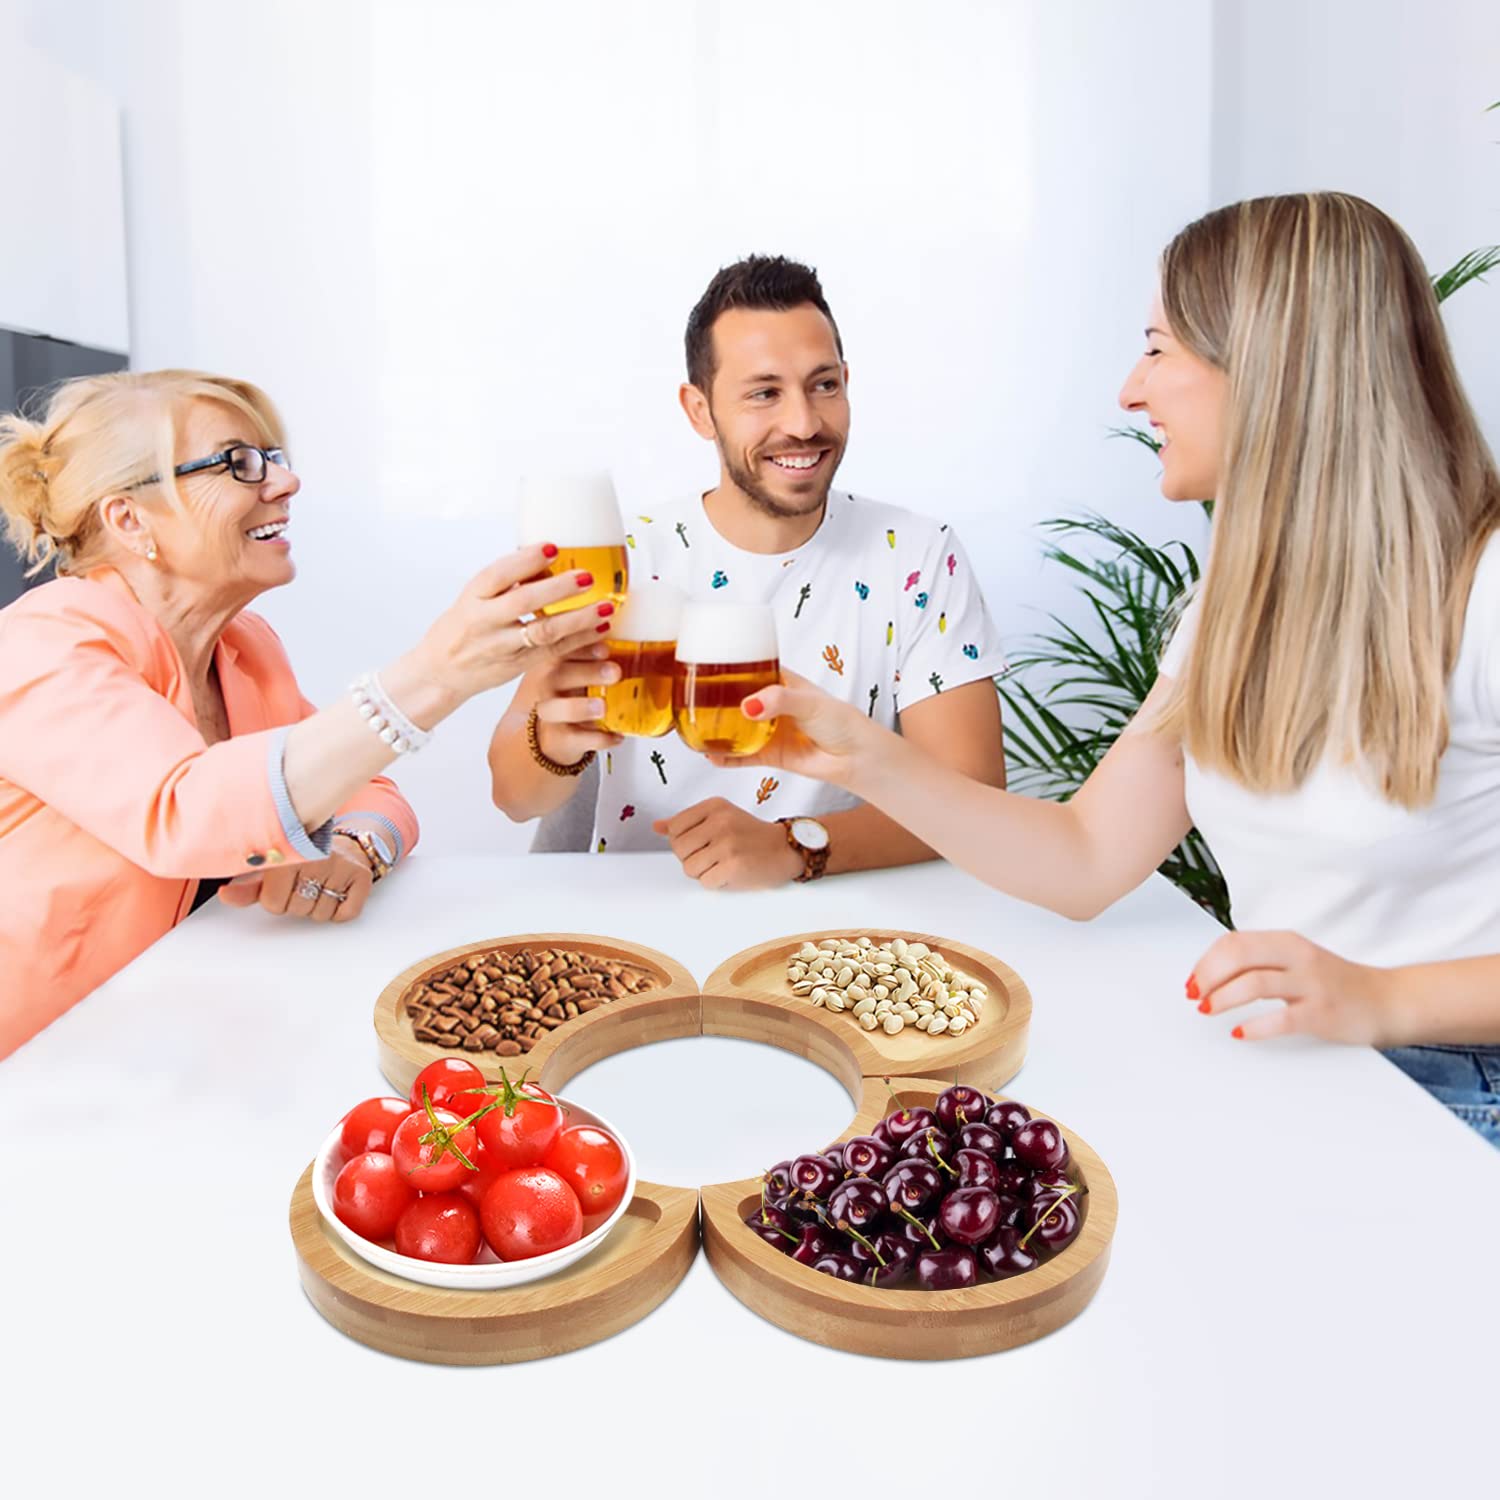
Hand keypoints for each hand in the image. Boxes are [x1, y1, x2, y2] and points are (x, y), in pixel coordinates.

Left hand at [217, 836, 373, 923]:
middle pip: (297, 910)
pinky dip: (340, 911)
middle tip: (305, 883)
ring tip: (321, 885)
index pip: (274, 903)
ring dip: (318, 906)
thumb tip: (225, 895)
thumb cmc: (305, 860)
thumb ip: (248, 887)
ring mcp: (341, 867)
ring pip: (320, 914)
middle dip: (298, 903)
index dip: (277, 899)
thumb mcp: (274, 869)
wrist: (345, 845)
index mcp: (290, 853)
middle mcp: (317, 857)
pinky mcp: (361, 877)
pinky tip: (336, 891)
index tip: (284, 884)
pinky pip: (345, 914)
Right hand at [399, 544, 616, 709]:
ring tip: (605, 607)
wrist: (441, 672)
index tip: (552, 547)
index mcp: (471, 598)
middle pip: (522, 602)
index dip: (525, 560)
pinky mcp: (517, 666)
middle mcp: (484, 622)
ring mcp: (501, 647)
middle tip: (587, 577)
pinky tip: (600, 629)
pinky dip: (579, 641)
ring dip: (578, 619)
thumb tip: (545, 556)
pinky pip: (552, 652)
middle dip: (557, 588)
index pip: (497, 574)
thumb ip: (504, 582)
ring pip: (543, 632)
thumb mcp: (472, 599)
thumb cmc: (463, 628)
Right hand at [531, 646, 624, 765]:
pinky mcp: (559, 738)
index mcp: (554, 662)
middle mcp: (547, 685)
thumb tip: (635, 644)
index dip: (583, 647)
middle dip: (587, 672)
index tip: (605, 647)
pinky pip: (576, 739)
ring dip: (581, 707)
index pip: (563, 649)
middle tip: (614, 672)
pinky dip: (598, 738)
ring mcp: (551, 713)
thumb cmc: (569, 696)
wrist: (548, 735)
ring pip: (558, 709)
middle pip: (558, 675)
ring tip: (603, 707)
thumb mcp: (577, 672)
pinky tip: (617, 736)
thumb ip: (597, 658)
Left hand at [653, 798, 801, 889]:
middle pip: (679, 849)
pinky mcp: (733, 865)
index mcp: (714, 806)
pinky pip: (705, 881)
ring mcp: (726, 843)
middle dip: (693, 858)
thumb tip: (657, 826)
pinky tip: (730, 873)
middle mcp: (719, 821)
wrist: (786, 849)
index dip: (684, 842)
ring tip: (722, 864)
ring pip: (689, 868)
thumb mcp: (720, 818)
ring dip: (704, 872)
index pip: (675, 828)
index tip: (703, 842)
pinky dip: (716, 882)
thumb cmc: (751, 835)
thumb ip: (687, 822)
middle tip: (714, 856)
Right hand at [705, 669, 876, 788]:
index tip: (704, 663)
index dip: (729, 665)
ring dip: (716, 728)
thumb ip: (780, 701)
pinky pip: (742, 756)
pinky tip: (711, 756)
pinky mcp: (771, 755)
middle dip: (715, 699)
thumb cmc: (841, 722)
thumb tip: (749, 706)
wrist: (856, 758)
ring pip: (736, 728)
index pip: (750, 667)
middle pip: (736, 698)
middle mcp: (772, 704)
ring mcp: (769, 730)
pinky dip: (726, 757)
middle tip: (691, 698)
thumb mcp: (810, 702)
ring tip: (694, 727)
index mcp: (782, 682)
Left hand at [1188, 929, 1405, 1045]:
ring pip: (1253, 983)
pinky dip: (1253, 1026)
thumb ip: (1261, 961)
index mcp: (1287, 942)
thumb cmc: (1335, 983)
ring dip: (1222, 998)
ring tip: (1208, 1010)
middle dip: (1208, 977)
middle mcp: (1298, 957)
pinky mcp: (1322, 1013)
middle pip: (1238, 957)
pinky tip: (1240, 1032)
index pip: (1234, 942)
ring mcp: (1311, 984)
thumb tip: (1213, 974)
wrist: (1388, 1001)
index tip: (1193, 980)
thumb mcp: (1296, 960)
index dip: (1206, 961)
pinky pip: (1280, 1018)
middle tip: (1195, 996)